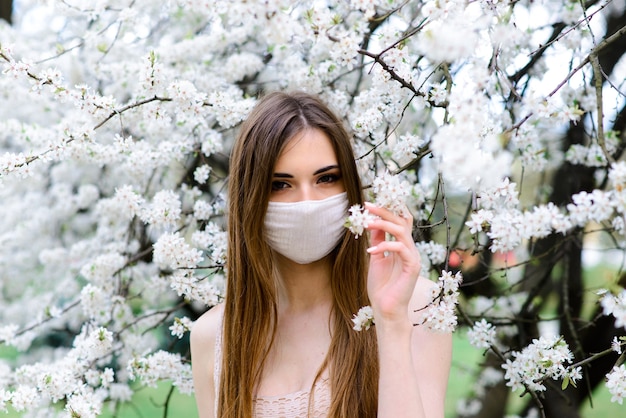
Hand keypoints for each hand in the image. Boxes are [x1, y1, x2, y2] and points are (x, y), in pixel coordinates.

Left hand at [365, 203, 421, 324]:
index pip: (401, 221)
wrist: (386, 310)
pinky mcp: (412, 267)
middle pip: (402, 220)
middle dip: (384, 210)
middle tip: (368, 205)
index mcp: (402, 246)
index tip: (372, 202)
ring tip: (367, 223)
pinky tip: (370, 252)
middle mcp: (410, 248)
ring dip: (383, 224)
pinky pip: (400, 249)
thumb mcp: (376, 259)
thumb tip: (373, 222)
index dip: (389, 209)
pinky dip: (384, 246)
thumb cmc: (382, 287)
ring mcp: (413, 257)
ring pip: (401, 231)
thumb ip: (377, 241)